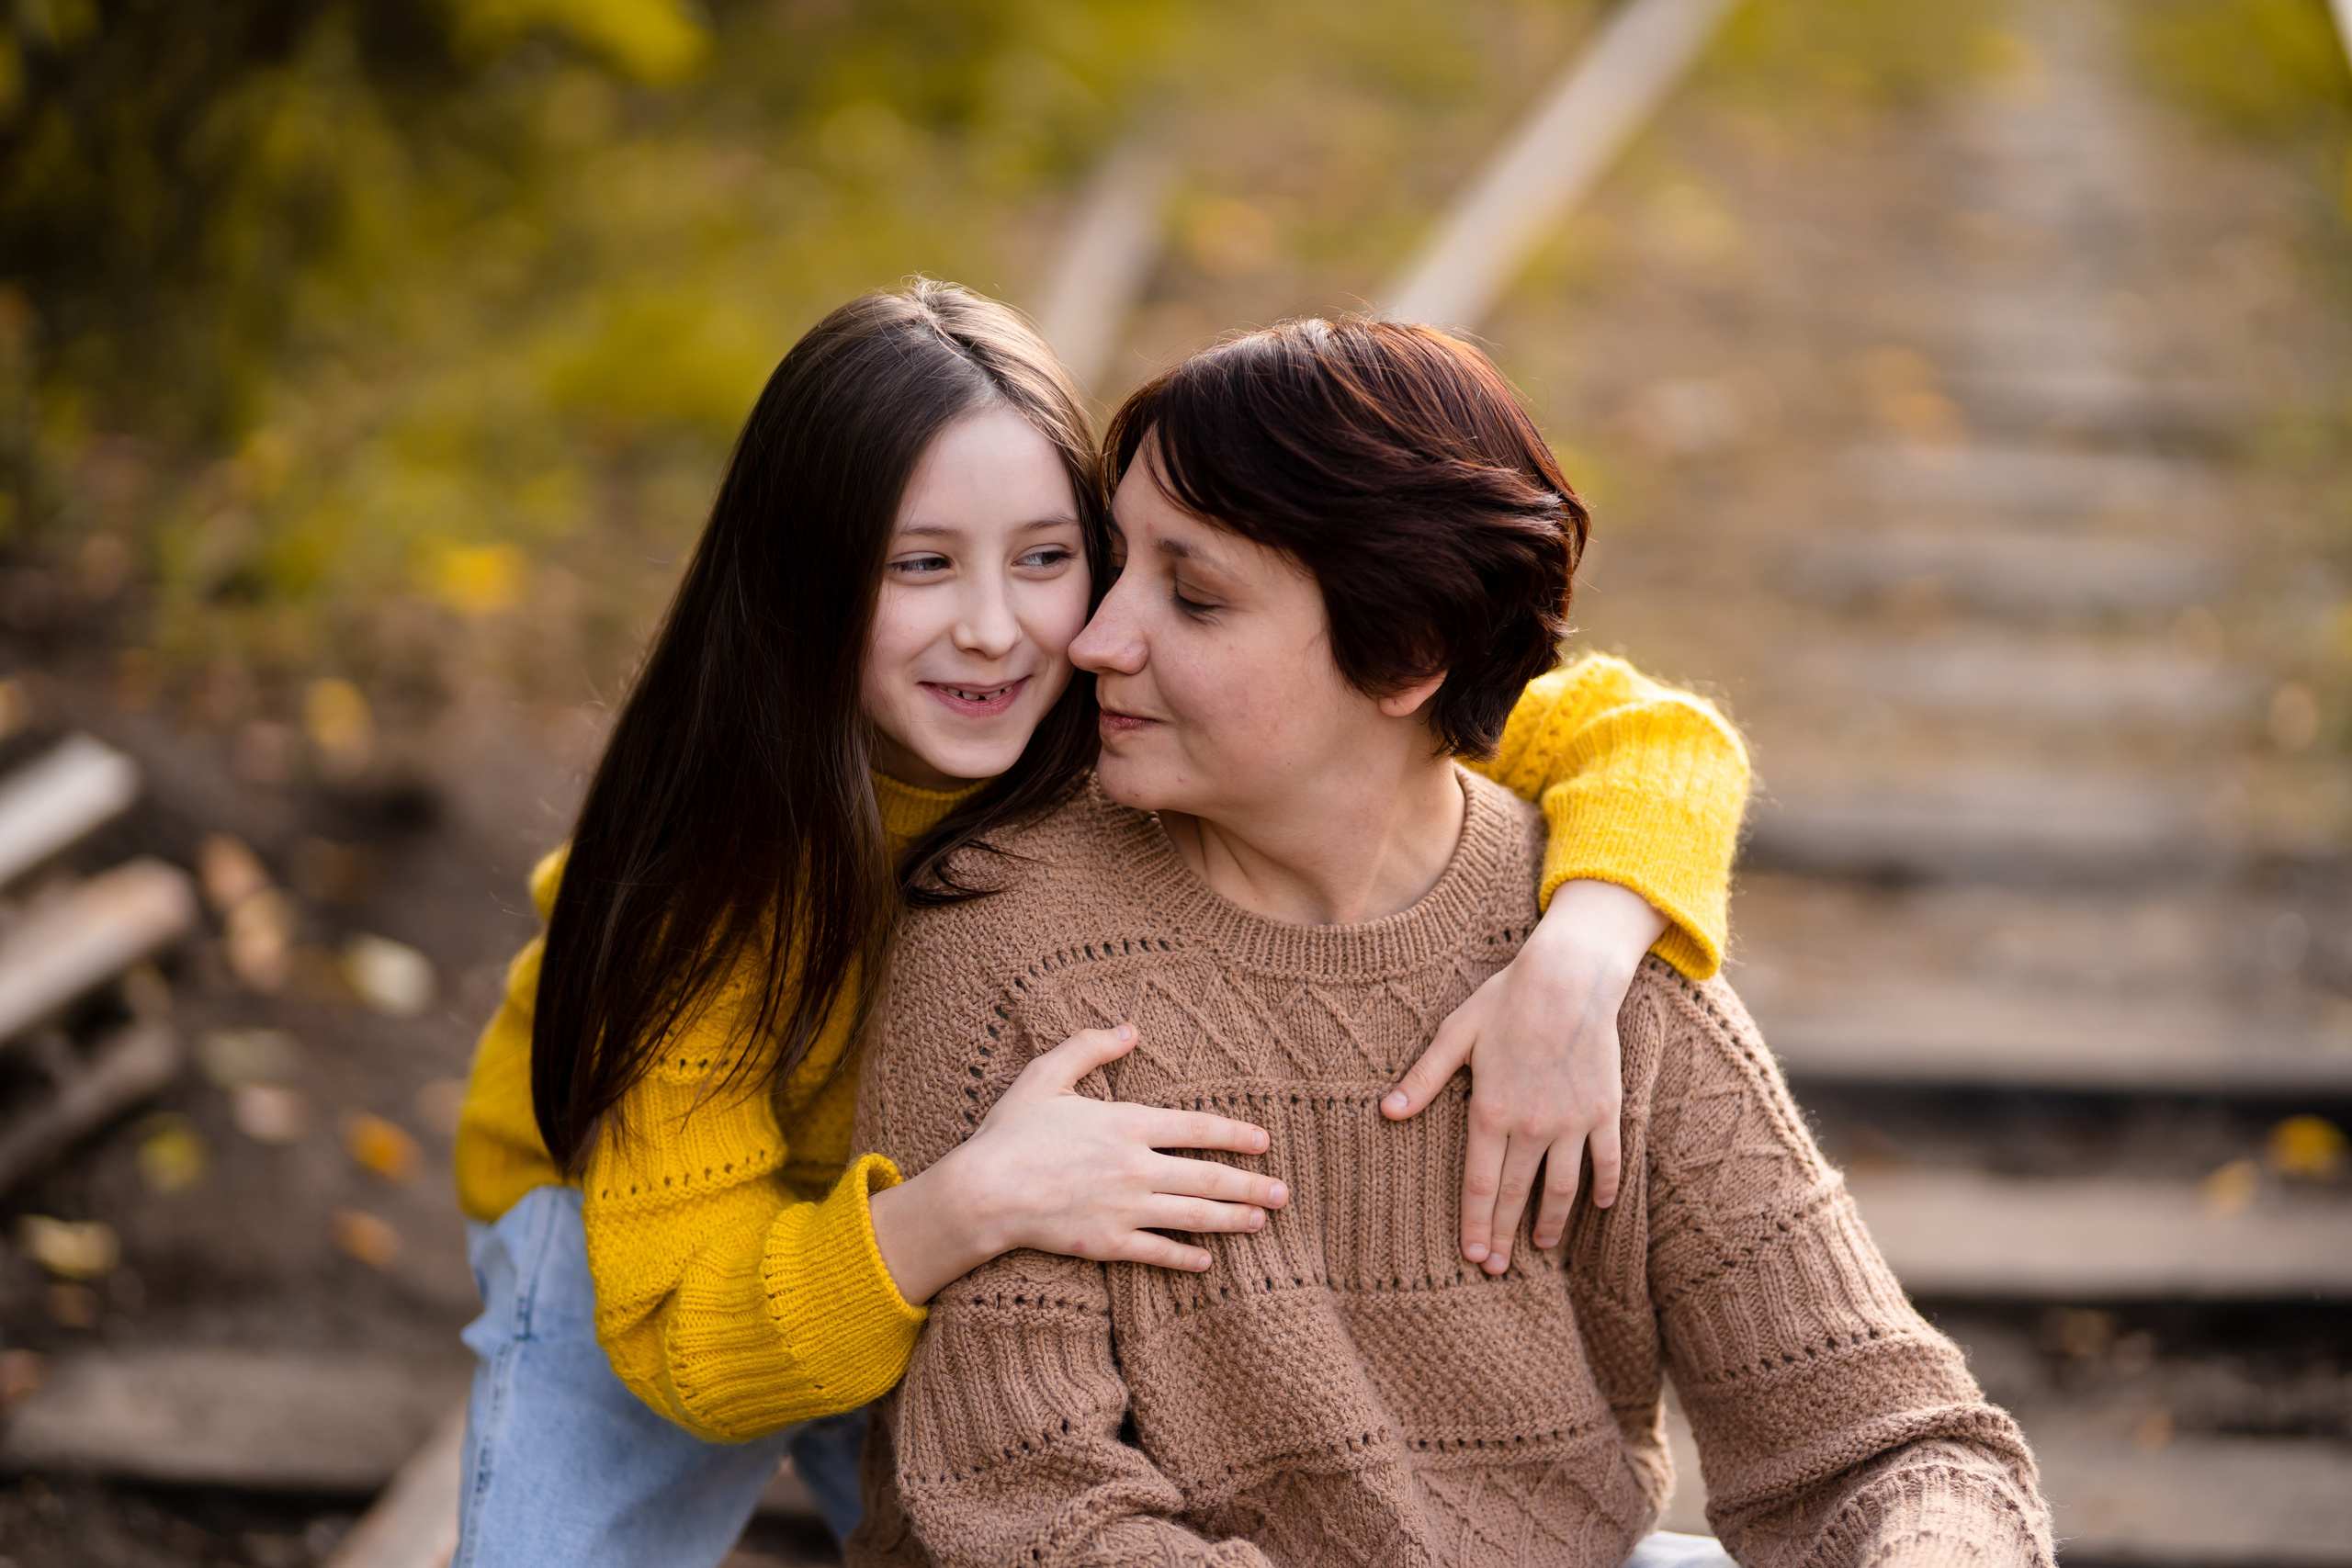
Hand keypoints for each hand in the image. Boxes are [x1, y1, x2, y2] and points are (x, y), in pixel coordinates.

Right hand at [871, 1024, 1287, 1303]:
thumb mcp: (1046, 1075)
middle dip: (1251, 1185)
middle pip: (1208, 1178)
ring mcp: (1125, 1210)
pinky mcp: (1109, 1244)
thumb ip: (1089, 1048)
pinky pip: (1158, 1252)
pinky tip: (1208, 1261)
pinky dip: (1187, 1258)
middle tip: (1284, 1192)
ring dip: (1233, 1220)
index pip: (1199, 1129)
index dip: (1237, 1135)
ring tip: (1262, 1221)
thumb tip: (1129, 1029)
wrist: (983, 1193)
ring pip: (1194, 1217)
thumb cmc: (1011, 1132)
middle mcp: (1137, 1169)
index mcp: (1128, 1124)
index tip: (1264, 1141)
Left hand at [1381, 879, 1665, 1273]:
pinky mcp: (1604, 1110)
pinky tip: (1599, 1206)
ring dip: (1550, 1221)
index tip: (1473, 1256)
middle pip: (1517, 1194)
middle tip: (1498, 1269)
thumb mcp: (1455, 1034)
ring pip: (1563, 1187)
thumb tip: (1387, 1112)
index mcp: (1491, 1110)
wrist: (1570, 977)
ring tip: (1540, 1247)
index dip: (1477, 1224)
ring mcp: (1573, 1121)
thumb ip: (1423, 1078)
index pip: (1481, 1184)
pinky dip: (1606, 1186)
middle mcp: (1533, 1125)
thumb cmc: (1506, 1001)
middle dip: (1505, 1236)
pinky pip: (1608, 1160)